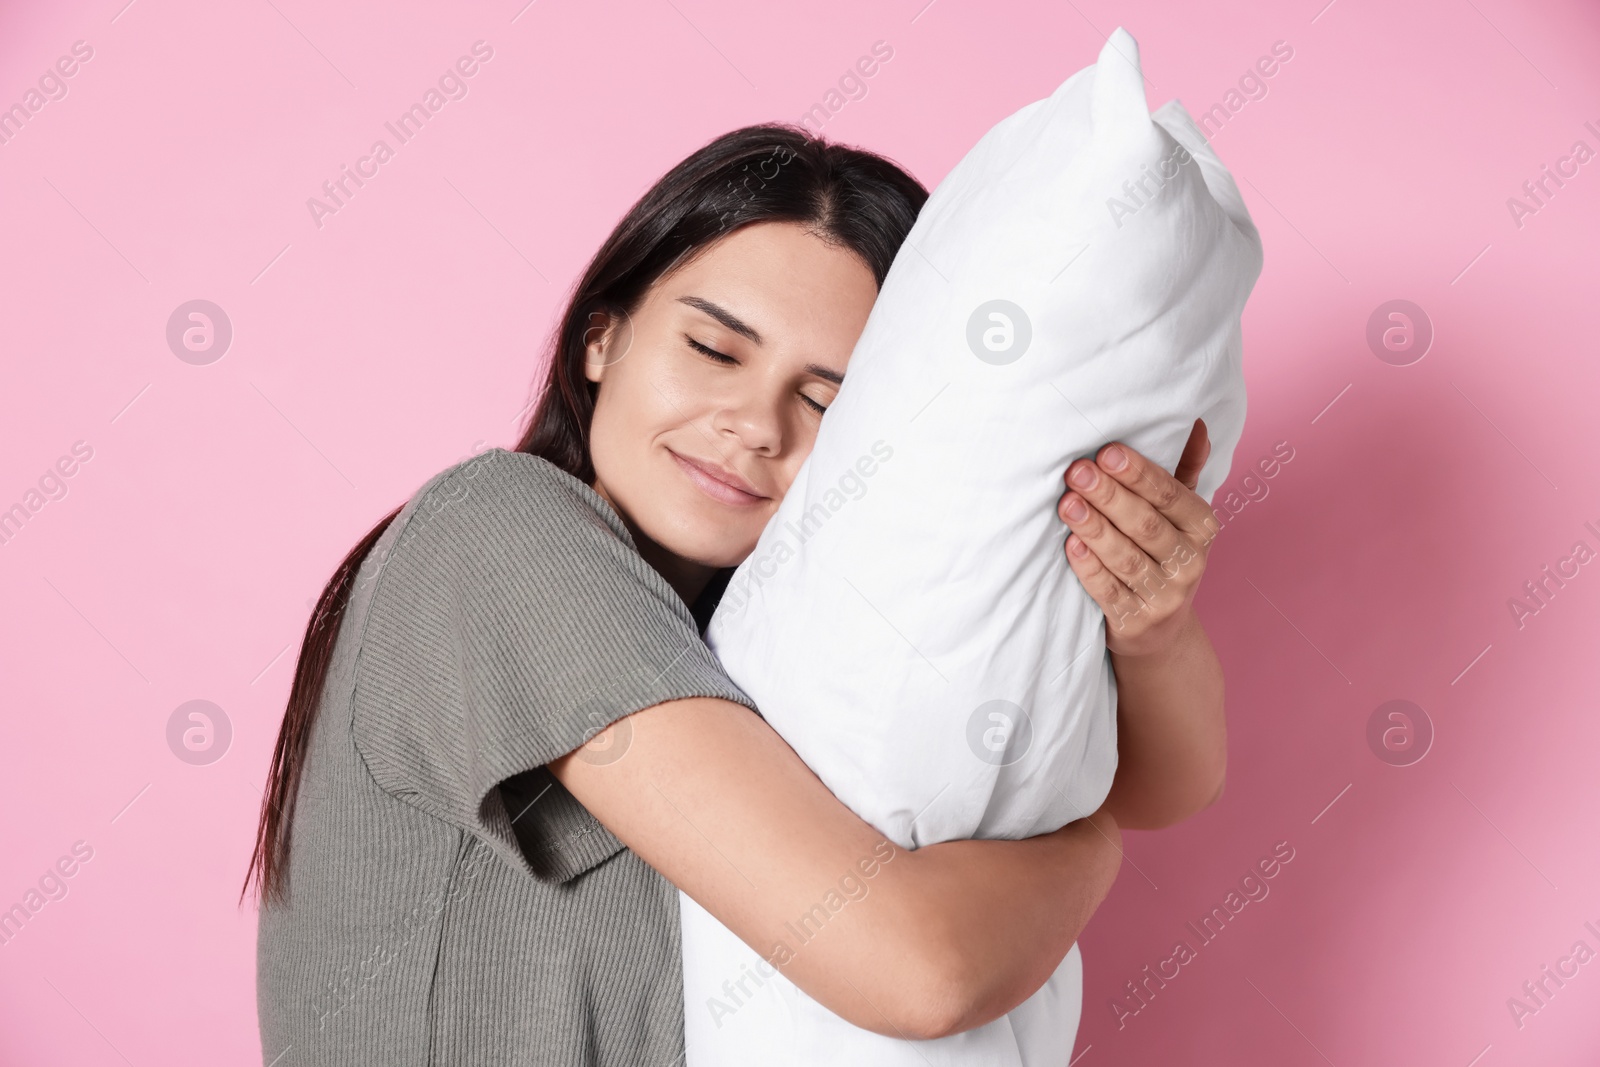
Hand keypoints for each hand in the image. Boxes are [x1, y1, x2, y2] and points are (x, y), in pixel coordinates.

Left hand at [1056, 419, 1218, 657]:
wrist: (1160, 630)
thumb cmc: (1163, 555)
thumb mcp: (1181, 516)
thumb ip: (1184, 470)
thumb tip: (1195, 421)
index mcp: (1202, 528)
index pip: (1169, 495)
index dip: (1138, 474)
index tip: (1107, 452)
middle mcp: (1190, 562)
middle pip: (1145, 524)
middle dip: (1109, 496)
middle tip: (1077, 472)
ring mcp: (1165, 596)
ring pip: (1125, 558)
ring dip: (1095, 529)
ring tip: (1067, 504)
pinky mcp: (1135, 621)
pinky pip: (1109, 592)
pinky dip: (1089, 568)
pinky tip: (1071, 546)